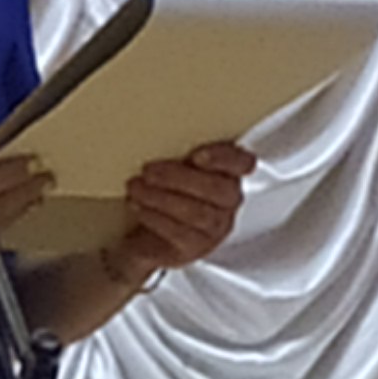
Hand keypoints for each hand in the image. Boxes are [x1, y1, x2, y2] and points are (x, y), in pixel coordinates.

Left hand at [108, 141, 254, 281]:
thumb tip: (154, 131)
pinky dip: (154, 217)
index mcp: (228, 173)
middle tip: (148, 170)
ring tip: (135, 187)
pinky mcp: (195, 247)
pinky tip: (137, 206)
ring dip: (161, 198)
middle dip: (179, 178)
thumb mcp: (174, 168)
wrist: (145, 236)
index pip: (242, 163)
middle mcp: (228, 201)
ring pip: (196, 212)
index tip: (198, 155)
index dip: (225, 158)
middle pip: (217, 189)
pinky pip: (179, 233)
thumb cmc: (165, 193)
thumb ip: (178, 152)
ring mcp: (215, 227)